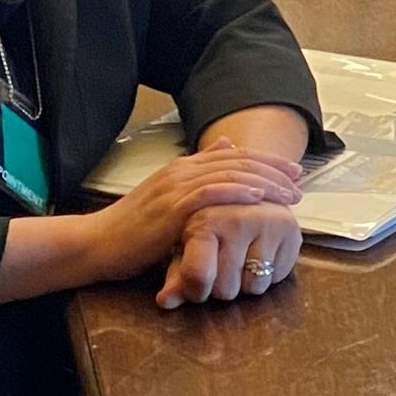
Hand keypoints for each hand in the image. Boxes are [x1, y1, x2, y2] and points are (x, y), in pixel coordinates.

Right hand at [77, 138, 301, 284]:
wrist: (95, 244)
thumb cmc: (131, 232)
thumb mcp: (166, 202)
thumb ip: (194, 180)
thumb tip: (225, 151)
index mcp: (181, 168)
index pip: (233, 156)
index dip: (266, 162)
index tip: (293, 172)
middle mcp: (181, 171)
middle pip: (238, 161)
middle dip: (273, 170)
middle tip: (299, 181)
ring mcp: (175, 187)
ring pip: (229, 175)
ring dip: (264, 182)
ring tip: (288, 193)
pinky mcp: (170, 208)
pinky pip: (210, 194)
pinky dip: (236, 192)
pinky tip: (257, 198)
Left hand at [158, 199, 305, 308]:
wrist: (251, 192)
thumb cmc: (212, 225)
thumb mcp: (187, 248)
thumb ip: (176, 277)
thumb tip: (164, 301)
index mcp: (205, 220)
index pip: (199, 276)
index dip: (196, 290)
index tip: (197, 283)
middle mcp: (238, 218)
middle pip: (226, 289)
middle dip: (223, 287)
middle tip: (223, 265)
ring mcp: (267, 223)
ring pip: (254, 286)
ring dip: (247, 282)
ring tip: (243, 257)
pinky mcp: (291, 230)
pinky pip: (277, 278)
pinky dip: (269, 274)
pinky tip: (262, 252)